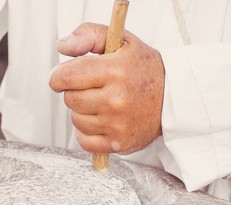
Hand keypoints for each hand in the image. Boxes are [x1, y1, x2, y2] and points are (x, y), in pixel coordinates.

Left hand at [49, 23, 164, 154]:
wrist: (173, 98)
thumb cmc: (143, 68)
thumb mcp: (121, 40)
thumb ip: (89, 35)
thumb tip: (62, 45)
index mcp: (115, 70)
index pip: (67, 76)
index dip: (57, 76)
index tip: (61, 77)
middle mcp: (117, 99)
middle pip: (70, 99)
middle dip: (74, 91)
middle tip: (91, 88)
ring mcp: (118, 124)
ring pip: (76, 120)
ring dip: (82, 112)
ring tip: (101, 103)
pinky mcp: (119, 143)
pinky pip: (84, 141)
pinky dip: (87, 132)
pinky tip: (100, 121)